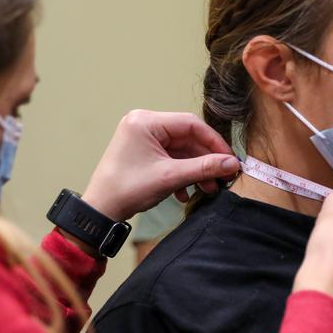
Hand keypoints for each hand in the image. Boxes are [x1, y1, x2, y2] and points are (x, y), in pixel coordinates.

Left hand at [81, 110, 240, 220]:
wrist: (100, 210)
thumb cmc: (127, 189)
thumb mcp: (170, 177)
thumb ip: (204, 168)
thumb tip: (232, 164)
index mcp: (146, 121)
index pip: (191, 124)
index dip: (214, 142)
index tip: (230, 160)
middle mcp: (144, 124)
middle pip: (187, 138)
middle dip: (205, 160)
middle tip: (222, 178)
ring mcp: (142, 138)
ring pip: (180, 150)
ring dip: (195, 170)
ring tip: (207, 189)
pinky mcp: (143, 152)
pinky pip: (170, 157)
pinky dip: (181, 173)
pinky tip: (185, 193)